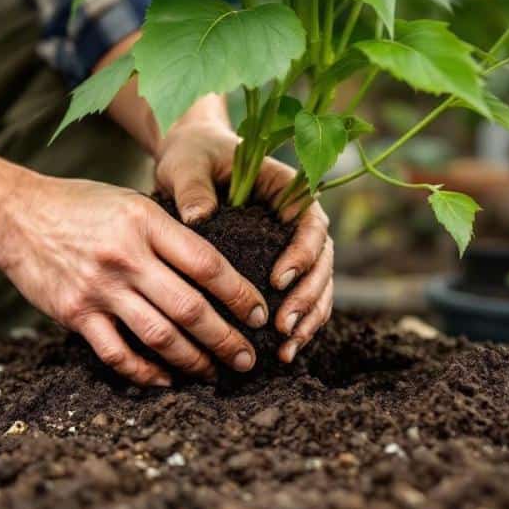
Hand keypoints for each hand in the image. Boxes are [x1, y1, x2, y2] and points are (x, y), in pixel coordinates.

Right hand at [0, 176, 269, 386]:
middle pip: (190, 307)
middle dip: (226, 338)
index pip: (207, 264)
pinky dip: (144, 371)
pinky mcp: (75, 313)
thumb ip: (168, 232)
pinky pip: (117, 353)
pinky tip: (165, 378)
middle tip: (246, 358)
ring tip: (214, 372)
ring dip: (193, 360)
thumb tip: (216, 269)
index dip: (239, 294)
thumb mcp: (130, 202)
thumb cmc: (80, 206)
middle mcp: (125, 256)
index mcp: (145, 222)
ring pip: (159, 335)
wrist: (14, 216)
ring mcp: (99, 288)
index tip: (259, 314)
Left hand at [154, 96, 334, 362]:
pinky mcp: (282, 266)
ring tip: (286, 349)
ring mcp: (293, 245)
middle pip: (322, 261)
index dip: (302, 253)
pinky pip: (300, 298)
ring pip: (318, 286)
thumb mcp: (187, 165)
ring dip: (307, 319)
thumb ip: (193, 187)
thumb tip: (197, 217)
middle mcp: (298, 219)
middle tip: (283, 326)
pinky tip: (282, 351)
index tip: (278, 280)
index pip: (311, 223)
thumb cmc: (192, 157)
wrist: (192, 161)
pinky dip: (297, 325)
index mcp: (287, 189)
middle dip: (308, 297)